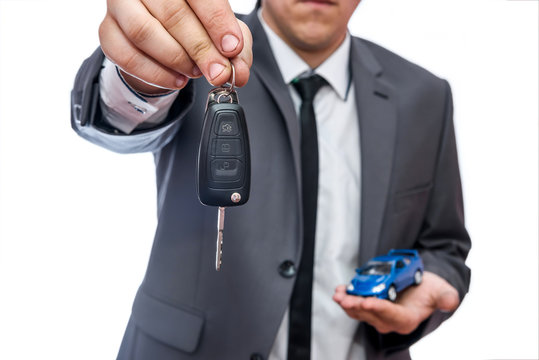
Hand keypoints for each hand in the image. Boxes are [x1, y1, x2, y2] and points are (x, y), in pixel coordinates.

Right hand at [99, 0, 252, 92]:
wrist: (162, 30)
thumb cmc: (196, 23)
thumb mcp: (222, 31)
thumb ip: (236, 49)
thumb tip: (238, 72)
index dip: (217, 22)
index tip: (232, 48)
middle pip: (171, 13)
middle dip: (200, 48)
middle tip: (218, 72)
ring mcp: (120, 4)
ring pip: (143, 32)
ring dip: (176, 59)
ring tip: (195, 72)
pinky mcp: (107, 30)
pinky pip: (125, 55)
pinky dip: (154, 73)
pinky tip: (176, 80)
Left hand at [333, 271, 458, 333]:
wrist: (422, 288)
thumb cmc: (431, 290)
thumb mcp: (443, 291)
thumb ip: (446, 297)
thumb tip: (450, 302)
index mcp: (407, 319)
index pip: (392, 316)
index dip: (379, 309)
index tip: (368, 302)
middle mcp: (390, 321)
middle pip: (371, 315)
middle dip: (357, 307)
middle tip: (346, 298)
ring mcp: (378, 315)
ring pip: (360, 312)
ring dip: (348, 303)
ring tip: (339, 294)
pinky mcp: (370, 308)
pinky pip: (356, 306)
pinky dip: (347, 298)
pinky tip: (340, 290)